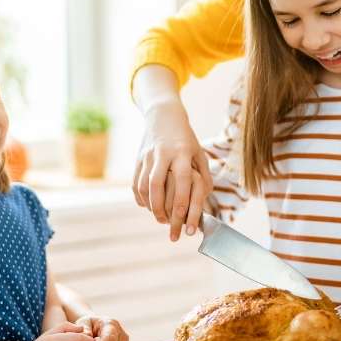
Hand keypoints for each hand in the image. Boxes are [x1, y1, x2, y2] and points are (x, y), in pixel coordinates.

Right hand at [133, 102, 212, 240]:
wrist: (163, 116)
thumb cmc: (186, 139)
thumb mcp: (199, 153)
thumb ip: (204, 176)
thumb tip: (205, 199)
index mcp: (183, 153)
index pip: (182, 181)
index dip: (182, 203)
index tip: (184, 221)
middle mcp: (163, 154)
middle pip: (157, 185)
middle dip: (160, 208)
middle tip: (167, 224)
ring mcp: (148, 156)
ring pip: (143, 185)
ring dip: (150, 206)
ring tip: (159, 217)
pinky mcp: (138, 159)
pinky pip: (135, 183)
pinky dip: (140, 198)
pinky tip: (147, 206)